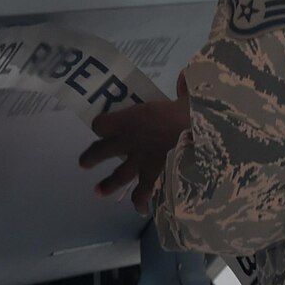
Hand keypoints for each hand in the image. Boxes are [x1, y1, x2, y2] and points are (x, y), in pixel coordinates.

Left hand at [79, 84, 191, 212]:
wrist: (201, 139)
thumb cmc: (193, 112)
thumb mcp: (190, 95)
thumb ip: (185, 88)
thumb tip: (186, 75)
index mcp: (132, 118)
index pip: (102, 123)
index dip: (102, 125)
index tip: (101, 127)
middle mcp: (130, 142)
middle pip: (102, 151)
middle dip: (92, 157)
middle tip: (83, 163)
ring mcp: (140, 164)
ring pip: (118, 177)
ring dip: (108, 184)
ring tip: (98, 191)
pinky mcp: (154, 180)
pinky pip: (143, 194)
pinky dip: (142, 202)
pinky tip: (141, 209)